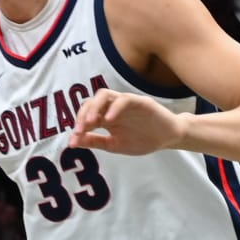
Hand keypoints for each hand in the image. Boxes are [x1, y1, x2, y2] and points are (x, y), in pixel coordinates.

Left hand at [68, 90, 184, 154]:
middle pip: (91, 101)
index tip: (73, 140)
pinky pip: (124, 100)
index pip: (86, 115)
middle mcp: (112, 107)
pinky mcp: (140, 102)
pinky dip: (114, 108)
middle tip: (79, 130)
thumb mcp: (113, 144)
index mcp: (105, 117)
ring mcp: (126, 103)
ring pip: (104, 95)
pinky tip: (108, 120)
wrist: (167, 138)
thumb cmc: (142, 139)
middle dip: (82, 115)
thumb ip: (94, 141)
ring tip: (90, 123)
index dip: (78, 125)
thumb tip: (73, 142)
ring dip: (94, 108)